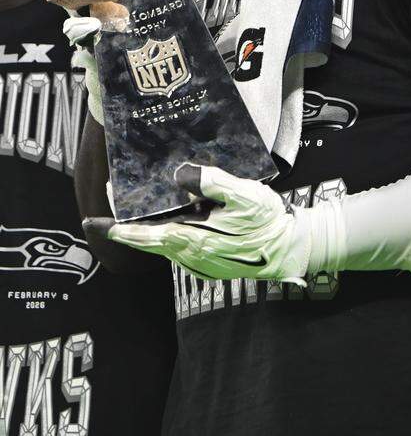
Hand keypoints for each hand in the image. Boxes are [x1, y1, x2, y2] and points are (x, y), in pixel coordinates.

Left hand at [83, 164, 327, 284]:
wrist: (289, 250)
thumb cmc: (267, 222)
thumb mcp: (244, 195)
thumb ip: (212, 182)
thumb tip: (181, 173)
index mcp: (194, 240)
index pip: (146, 235)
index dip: (119, 228)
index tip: (95, 222)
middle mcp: (190, 255)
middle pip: (149, 239)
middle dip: (130, 221)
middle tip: (113, 199)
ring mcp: (199, 262)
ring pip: (163, 243)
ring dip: (149, 226)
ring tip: (141, 203)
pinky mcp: (208, 261)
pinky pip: (179, 246)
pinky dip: (168, 231)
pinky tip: (175, 215)